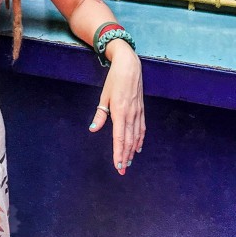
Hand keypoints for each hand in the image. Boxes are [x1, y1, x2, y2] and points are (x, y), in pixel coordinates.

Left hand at [89, 42, 144, 175]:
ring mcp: (138, 113)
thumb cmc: (114, 80)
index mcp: (120, 112)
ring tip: (129, 162)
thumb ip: (100, 114)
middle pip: (129, 140)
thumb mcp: (104, 96)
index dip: (119, 153)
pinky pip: (142, 129)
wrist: (130, 66)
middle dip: (126, 156)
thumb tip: (93, 129)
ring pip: (136, 136)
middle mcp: (131, 115)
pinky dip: (140, 140)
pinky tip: (138, 147)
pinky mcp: (142, 110)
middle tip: (122, 170)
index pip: (119, 138)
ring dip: (133, 151)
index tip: (118, 165)